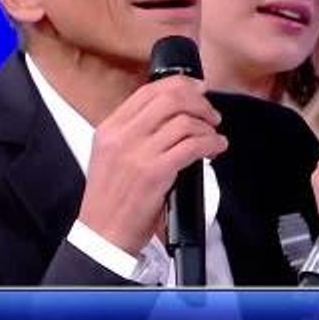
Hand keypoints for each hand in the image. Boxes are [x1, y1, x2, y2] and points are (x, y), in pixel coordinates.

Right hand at [77, 76, 227, 254]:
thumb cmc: (111, 200)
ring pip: (184, 121)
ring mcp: (138, 154)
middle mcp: (121, 136)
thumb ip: (135, 132)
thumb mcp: (111, 156)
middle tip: (211, 114)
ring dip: (207, 127)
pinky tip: (215, 149)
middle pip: (170, 98)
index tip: (199, 90)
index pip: (149, 91)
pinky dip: (210, 144)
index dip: (181, 85)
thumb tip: (171, 115)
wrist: (103, 234)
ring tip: (214, 136)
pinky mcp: (155, 173)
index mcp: (110, 128)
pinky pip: (192, 146)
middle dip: (199, 102)